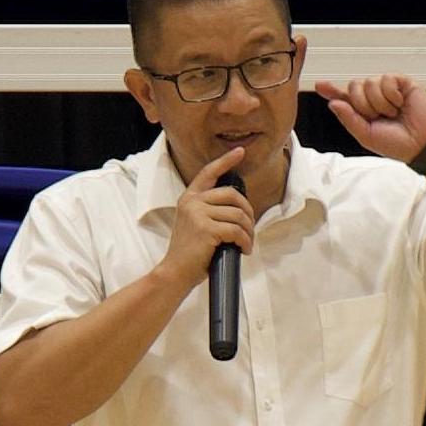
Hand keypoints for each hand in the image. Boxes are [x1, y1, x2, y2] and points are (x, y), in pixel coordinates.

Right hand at [154, 145, 254, 293]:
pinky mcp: (206, 229)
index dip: (225, 160)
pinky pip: (236, 230)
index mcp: (188, 198)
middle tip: (250, 228)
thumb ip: (208, 211)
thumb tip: (237, 209)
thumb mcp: (194, 224)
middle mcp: (192, 202)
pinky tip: (244, 250)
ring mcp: (198, 214)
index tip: (239, 152)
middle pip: (232, 195)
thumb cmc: (189, 253)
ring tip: (247, 243)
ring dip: (248, 231)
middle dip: (248, 211)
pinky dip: (245, 241)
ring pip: (238, 215)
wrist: (175, 272)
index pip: (208, 173)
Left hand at [317, 73, 425, 163]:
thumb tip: (333, 103)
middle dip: (363, 104)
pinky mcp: (401, 82)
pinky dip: (391, 94)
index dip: (331, 90)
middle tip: (378, 117)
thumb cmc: (395, 144)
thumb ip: (349, 119)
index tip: (319, 85)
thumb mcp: (366, 136)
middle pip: (354, 86)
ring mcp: (387, 89)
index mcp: (362, 111)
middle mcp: (372, 97)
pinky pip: (386, 79)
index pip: (343, 97)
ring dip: (380, 102)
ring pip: (369, 82)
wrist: (421, 144)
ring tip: (392, 113)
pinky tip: (400, 103)